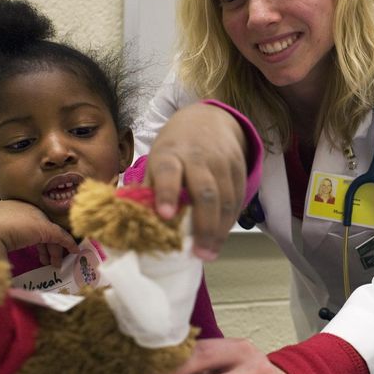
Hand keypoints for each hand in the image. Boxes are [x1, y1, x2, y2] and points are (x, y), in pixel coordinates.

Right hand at [0, 200, 77, 262]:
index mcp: (7, 209)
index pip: (26, 223)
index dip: (33, 239)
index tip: (35, 250)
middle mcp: (23, 209)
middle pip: (40, 227)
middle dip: (45, 245)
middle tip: (47, 260)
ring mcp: (34, 218)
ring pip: (51, 233)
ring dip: (54, 250)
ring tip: (54, 264)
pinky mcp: (44, 229)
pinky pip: (60, 236)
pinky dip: (68, 244)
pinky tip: (74, 251)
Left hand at [145, 103, 247, 259]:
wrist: (210, 119)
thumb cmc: (176, 146)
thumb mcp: (157, 159)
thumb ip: (150, 188)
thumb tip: (133, 221)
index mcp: (171, 153)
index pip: (168, 172)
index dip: (167, 193)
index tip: (165, 216)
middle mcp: (199, 156)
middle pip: (205, 192)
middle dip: (203, 226)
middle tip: (198, 253)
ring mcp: (223, 162)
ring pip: (226, 199)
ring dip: (219, 230)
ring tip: (209, 253)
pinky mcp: (240, 167)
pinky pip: (238, 198)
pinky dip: (230, 220)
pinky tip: (221, 237)